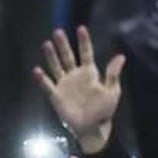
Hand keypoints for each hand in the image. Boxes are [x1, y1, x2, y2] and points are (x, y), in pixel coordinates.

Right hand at [34, 26, 125, 153]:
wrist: (92, 128)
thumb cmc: (104, 111)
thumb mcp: (112, 92)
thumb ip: (112, 74)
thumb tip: (120, 56)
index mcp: (89, 73)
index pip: (85, 53)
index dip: (83, 41)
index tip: (80, 29)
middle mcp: (75, 76)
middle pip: (67, 56)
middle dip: (63, 44)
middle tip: (57, 31)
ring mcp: (64, 85)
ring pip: (56, 66)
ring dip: (51, 56)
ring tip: (46, 44)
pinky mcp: (56, 96)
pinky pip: (47, 85)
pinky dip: (41, 78)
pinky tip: (37, 70)